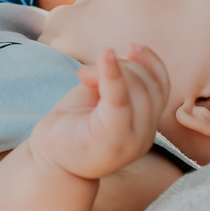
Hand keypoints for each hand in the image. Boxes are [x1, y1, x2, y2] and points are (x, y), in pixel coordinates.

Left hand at [28, 46, 169, 180]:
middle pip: (147, 85)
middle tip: (86, 72)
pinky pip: (120, 99)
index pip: (161, 86)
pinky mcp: (114, 139)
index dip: (151, 63)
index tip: (133, 47)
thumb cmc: (72, 128)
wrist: (48, 162)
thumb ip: (115, 81)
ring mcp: (133, 140)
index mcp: (145, 125)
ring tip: (83, 76)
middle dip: (122, 66)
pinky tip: (105, 56)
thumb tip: (113, 54)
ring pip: (137, 88)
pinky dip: (113, 74)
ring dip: (109, 71)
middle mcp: (145, 135)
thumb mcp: (98, 100)